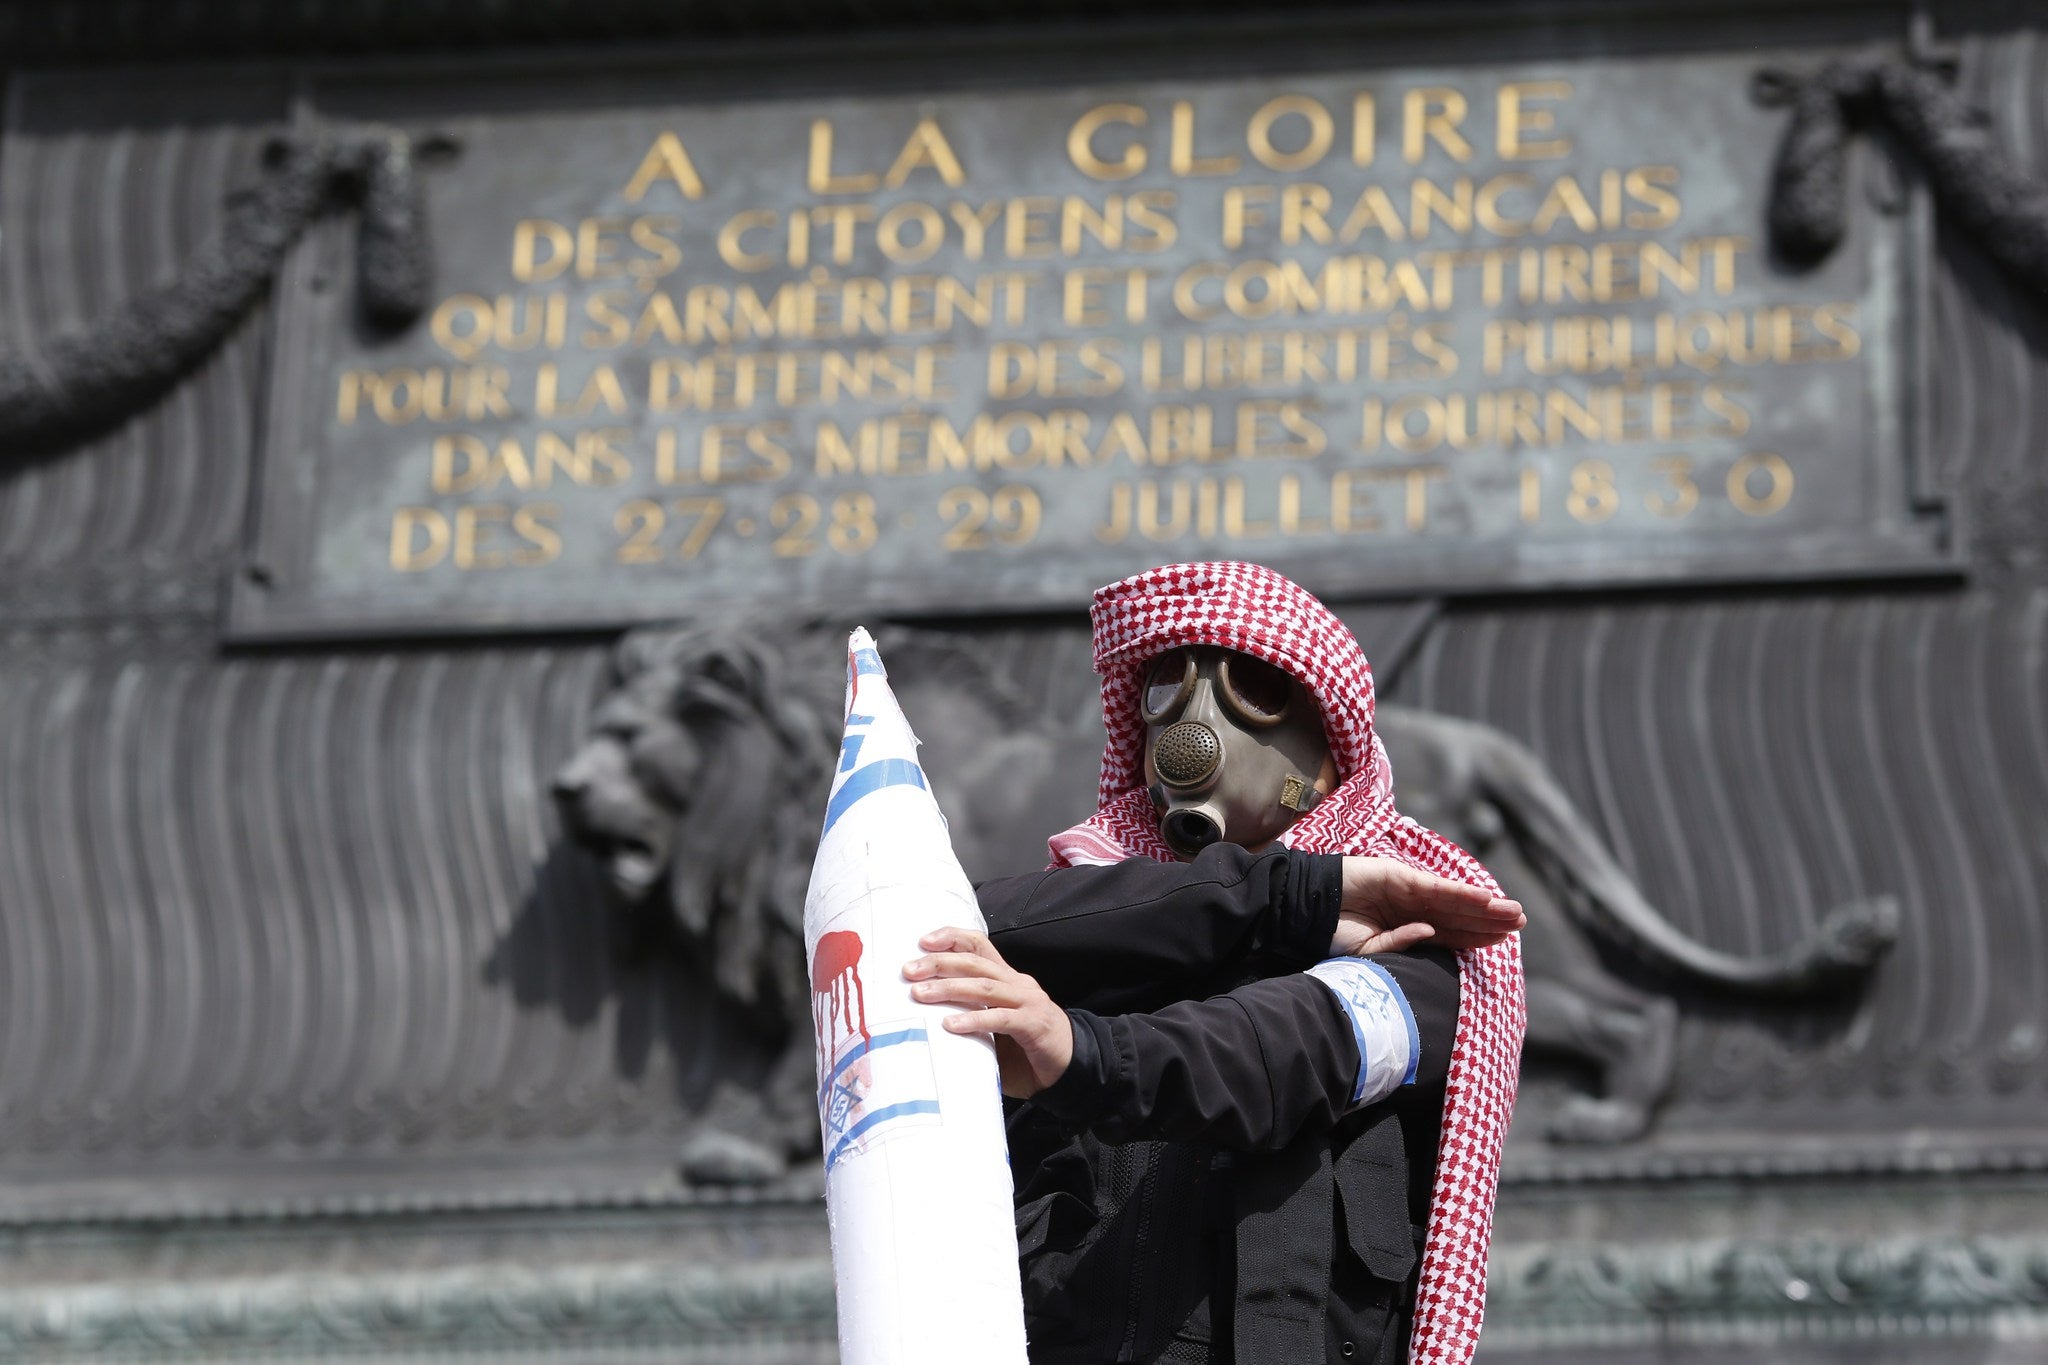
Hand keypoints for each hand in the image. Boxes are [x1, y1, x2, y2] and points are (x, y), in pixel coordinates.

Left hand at [904, 928, 1073, 1098]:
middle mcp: (1018, 983)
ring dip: (949, 988)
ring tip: (920, 994)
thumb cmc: (1026, 1049)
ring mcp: (1028, 1002)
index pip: (979, 945)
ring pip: (984, 986)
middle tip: (909, 971)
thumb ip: (970, 1015)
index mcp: (1008, 978)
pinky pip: (1000, 1018)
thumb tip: (924, 1016)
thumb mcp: (994, 1025)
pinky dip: (973, 1020)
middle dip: (939, 963)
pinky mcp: (1034, 1025)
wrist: (1072, 1067)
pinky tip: (950, 1025)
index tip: (922, 942)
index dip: (952, 937)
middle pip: (975, 962)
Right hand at [1333, 856, 1526, 955]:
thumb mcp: (1369, 952)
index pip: (1450, 933)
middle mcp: (1412, 908)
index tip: (1504, 941)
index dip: (1476, 935)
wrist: (1304, 910)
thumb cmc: (1331, 934)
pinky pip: (1435, 887)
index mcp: (1407, 928)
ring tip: (1513, 912)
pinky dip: (1461, 893)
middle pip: (1458, 915)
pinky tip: (1484, 899)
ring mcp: (1406, 890)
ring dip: (1484, 905)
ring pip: (1454, 899)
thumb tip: (1430, 931)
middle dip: (1490, 919)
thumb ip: (1400, 944)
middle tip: (1521, 922)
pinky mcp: (1399, 876)